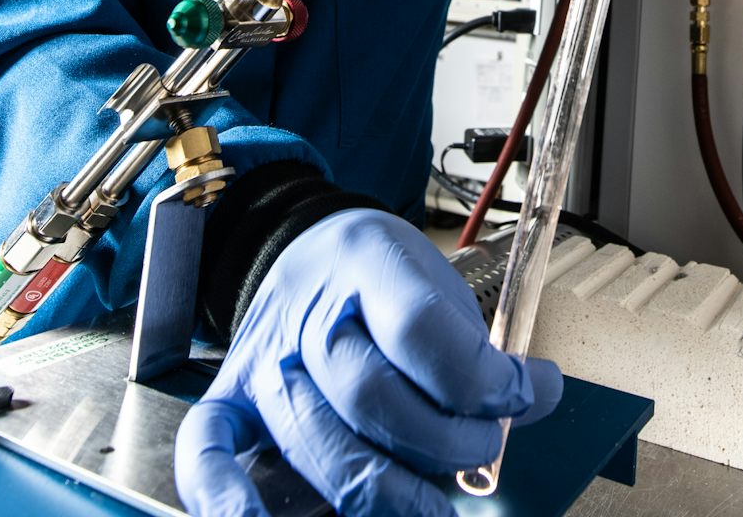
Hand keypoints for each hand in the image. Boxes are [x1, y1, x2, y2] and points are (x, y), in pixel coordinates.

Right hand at [175, 210, 562, 515]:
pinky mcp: (228, 402)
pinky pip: (207, 453)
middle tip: (480, 451)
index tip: (528, 394)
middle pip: (373, 396)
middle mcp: (307, 312)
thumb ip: (475, 347)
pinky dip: (224, 497)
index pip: (423, 330)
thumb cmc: (383, 281)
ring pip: (318, 439)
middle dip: (444, 441)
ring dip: (386, 488)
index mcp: (367, 261)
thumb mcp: (439, 284)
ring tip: (433, 506)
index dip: (483, 379)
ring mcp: (264, 361)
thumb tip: (535, 399)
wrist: (308, 250)